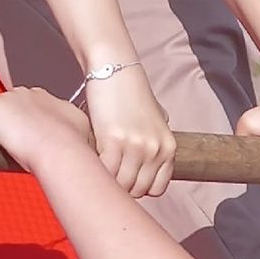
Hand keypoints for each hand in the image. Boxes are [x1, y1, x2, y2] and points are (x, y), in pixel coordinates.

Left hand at [0, 86, 91, 169]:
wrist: (61, 151)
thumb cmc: (74, 149)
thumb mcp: (82, 136)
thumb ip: (73, 135)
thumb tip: (74, 145)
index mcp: (51, 100)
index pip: (33, 106)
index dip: (29, 123)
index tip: (30, 137)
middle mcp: (30, 93)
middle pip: (13, 104)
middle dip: (12, 121)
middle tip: (15, 144)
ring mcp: (9, 99)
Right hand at [84, 66, 174, 198]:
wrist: (113, 68)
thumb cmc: (129, 92)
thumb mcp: (155, 116)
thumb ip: (157, 138)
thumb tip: (156, 155)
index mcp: (169, 147)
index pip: (157, 188)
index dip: (139, 188)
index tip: (125, 180)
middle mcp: (156, 149)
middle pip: (137, 189)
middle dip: (121, 186)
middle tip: (106, 176)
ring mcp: (137, 147)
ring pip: (120, 184)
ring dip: (107, 180)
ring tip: (96, 169)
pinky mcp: (114, 140)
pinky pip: (105, 171)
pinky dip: (96, 170)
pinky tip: (90, 160)